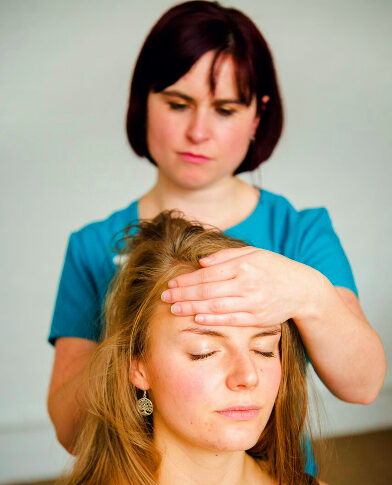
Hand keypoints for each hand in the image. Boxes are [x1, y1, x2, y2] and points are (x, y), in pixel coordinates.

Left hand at [160, 246, 318, 325]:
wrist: (303, 289)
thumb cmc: (274, 268)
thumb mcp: (254, 253)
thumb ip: (226, 257)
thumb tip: (201, 262)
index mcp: (245, 264)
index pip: (208, 273)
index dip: (187, 279)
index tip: (171, 282)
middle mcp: (248, 283)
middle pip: (208, 290)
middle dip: (183, 294)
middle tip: (164, 296)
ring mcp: (253, 302)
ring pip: (216, 306)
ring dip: (192, 308)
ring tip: (174, 308)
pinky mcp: (257, 318)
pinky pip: (230, 320)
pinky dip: (212, 320)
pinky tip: (196, 319)